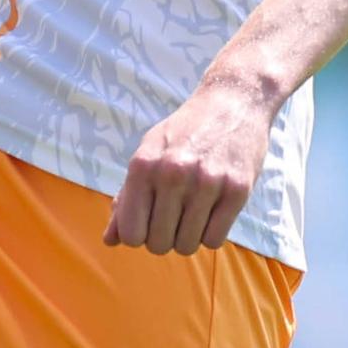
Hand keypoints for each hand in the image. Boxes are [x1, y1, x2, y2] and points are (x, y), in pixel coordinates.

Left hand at [105, 69, 275, 255]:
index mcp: (143, 165)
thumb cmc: (184, 133)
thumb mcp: (148, 153)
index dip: (137, 236)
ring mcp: (207, 183)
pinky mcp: (237, 190)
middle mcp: (172, 174)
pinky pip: (215, 239)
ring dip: (188, 238)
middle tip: (173, 218)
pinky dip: (210, 234)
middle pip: (158, 244)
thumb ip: (127, 197)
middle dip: (163, 238)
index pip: (130, 233)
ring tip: (192, 214)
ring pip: (187, 246)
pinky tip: (211, 214)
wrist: (233, 102)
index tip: (148, 223)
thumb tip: (109, 240)